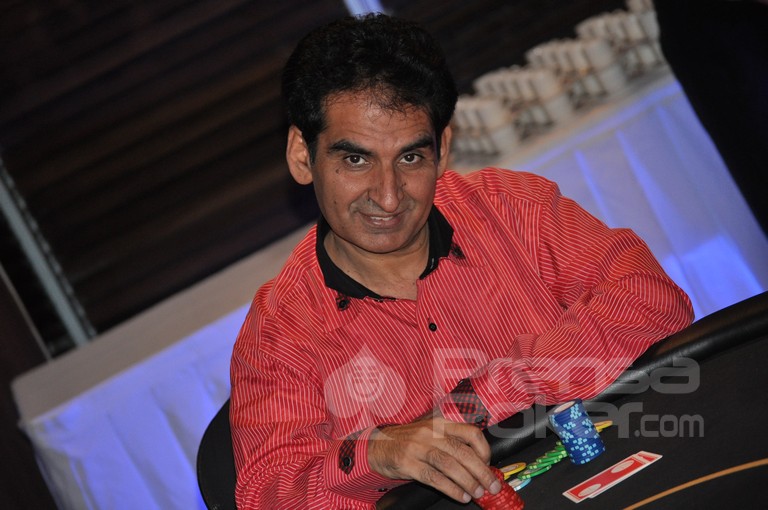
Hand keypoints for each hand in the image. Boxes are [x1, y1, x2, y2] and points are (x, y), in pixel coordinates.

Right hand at [367, 417, 500, 502]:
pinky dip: (450, 489)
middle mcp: (431, 433)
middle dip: (482, 472)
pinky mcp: (407, 463)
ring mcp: (418, 447)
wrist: (376, 445)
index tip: (489, 465)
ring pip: (450, 465)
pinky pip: (433, 478)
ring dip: (468, 482)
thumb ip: (451, 442)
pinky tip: (460, 496)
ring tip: (477, 493)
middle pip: (463, 452)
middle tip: (491, 486)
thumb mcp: (430, 433)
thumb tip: (479, 463)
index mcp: (440, 423)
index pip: (471, 432)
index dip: (484, 450)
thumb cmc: (408, 441)